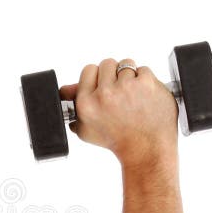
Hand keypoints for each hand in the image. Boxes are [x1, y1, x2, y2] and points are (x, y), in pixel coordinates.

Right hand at [59, 58, 178, 167]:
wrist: (146, 149)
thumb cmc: (119, 140)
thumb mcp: (87, 129)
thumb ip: (74, 109)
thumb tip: (65, 91)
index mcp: (87, 102)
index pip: (89, 70)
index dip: (97, 77)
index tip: (104, 85)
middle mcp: (104, 94)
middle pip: (107, 63)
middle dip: (114, 75)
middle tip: (120, 92)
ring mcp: (126, 87)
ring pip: (126, 64)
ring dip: (130, 76)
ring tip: (133, 95)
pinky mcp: (146, 83)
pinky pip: (144, 69)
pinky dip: (145, 80)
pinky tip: (145, 96)